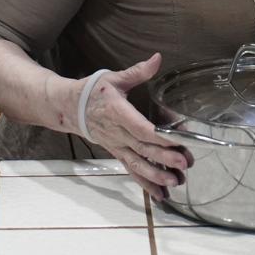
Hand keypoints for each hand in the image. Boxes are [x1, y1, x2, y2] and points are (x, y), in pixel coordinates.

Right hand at [73, 53, 191, 200]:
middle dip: (164, 159)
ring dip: (156, 176)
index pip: (141, 128)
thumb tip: (157, 59)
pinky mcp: (117, 152)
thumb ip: (138, 72)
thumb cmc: (93, 91)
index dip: (160, 137)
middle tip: (184, 165)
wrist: (69, 108)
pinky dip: (146, 184)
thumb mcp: (114, 78)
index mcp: (118, 112)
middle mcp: (118, 133)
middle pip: (143, 149)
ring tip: (175, 182)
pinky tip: (160, 195)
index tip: (178, 142)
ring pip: (137, 164)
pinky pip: (132, 170)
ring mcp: (117, 146)